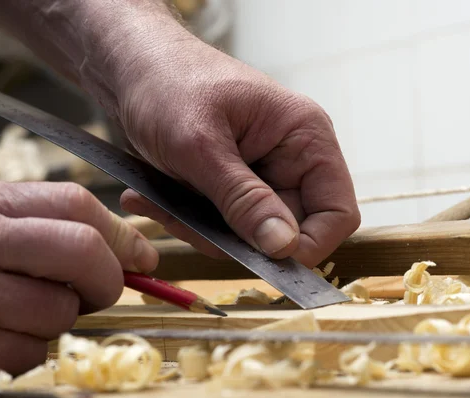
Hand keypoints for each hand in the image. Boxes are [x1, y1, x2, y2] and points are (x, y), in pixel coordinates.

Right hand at [0, 179, 156, 378]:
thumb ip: (39, 220)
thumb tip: (120, 247)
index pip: (77, 207)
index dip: (123, 234)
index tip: (142, 256)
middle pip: (82, 253)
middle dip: (107, 277)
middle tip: (100, 286)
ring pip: (60, 313)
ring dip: (59, 317)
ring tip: (22, 306)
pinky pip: (29, 353)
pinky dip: (27, 348)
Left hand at [117, 39, 359, 267]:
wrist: (132, 66)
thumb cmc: (168, 83)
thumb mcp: (201, 146)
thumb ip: (243, 198)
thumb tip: (284, 247)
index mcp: (304, 137)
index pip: (337, 211)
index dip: (309, 244)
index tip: (264, 259)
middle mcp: (291, 159)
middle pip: (287, 230)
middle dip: (234, 239)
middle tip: (183, 222)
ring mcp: (260, 174)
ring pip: (248, 234)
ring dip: (201, 230)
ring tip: (155, 201)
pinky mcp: (232, 185)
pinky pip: (221, 223)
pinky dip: (187, 220)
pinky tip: (150, 198)